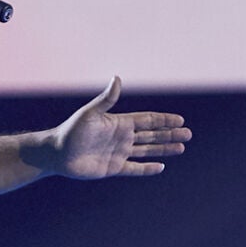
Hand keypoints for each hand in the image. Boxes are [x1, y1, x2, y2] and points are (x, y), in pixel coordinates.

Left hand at [51, 77, 190, 178]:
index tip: (180, 120)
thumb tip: (117, 78)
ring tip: (181, 148)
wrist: (57, 153)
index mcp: (119, 123)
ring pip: (147, 150)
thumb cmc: (71, 130)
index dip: (164, 120)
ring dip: (164, 149)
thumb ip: (107, 99)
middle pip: (152, 135)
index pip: (147, 120)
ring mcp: (119, 153)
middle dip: (170, 134)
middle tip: (188, 134)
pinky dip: (147, 168)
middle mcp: (122, 137)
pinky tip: (161, 166)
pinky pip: (135, 168)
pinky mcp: (113, 168)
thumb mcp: (90, 113)